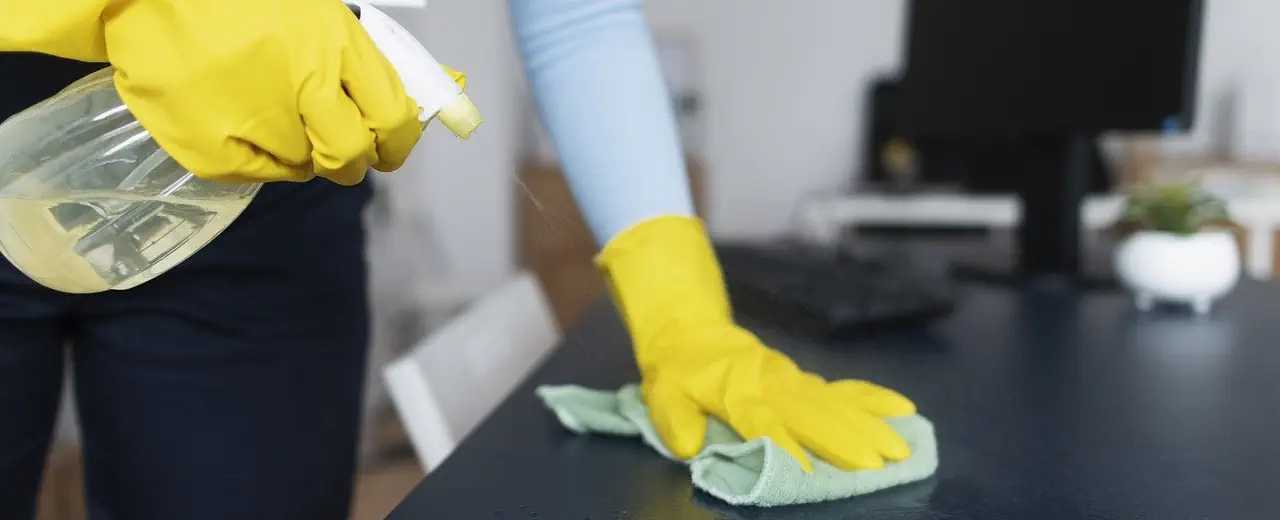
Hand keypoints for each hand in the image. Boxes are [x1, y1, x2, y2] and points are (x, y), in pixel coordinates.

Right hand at [101, 0, 422, 183]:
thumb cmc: (240, 1)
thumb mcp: (311, 14)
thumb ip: (349, 63)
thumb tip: (384, 114)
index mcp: (334, 42)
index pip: (392, 117)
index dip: (397, 144)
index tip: (388, 149)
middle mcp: (304, 84)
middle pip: (351, 154)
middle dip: (352, 162)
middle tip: (339, 156)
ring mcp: (255, 121)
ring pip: (304, 167)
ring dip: (300, 154)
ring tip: (270, 119)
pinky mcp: (213, 150)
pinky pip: (258, 175)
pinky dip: (259, 159)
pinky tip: (239, 126)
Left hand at [597, 215, 916, 470]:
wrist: (689, 331)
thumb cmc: (676, 371)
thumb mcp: (662, 394)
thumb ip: (675, 421)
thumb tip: (688, 447)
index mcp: (736, 393)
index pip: (764, 424)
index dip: (786, 447)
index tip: (810, 471)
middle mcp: (771, 386)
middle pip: (813, 414)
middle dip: (847, 439)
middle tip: (881, 462)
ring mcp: (791, 380)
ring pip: (834, 403)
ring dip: (868, 424)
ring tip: (900, 445)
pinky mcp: (801, 379)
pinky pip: (841, 389)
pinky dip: (871, 398)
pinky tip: (902, 409)